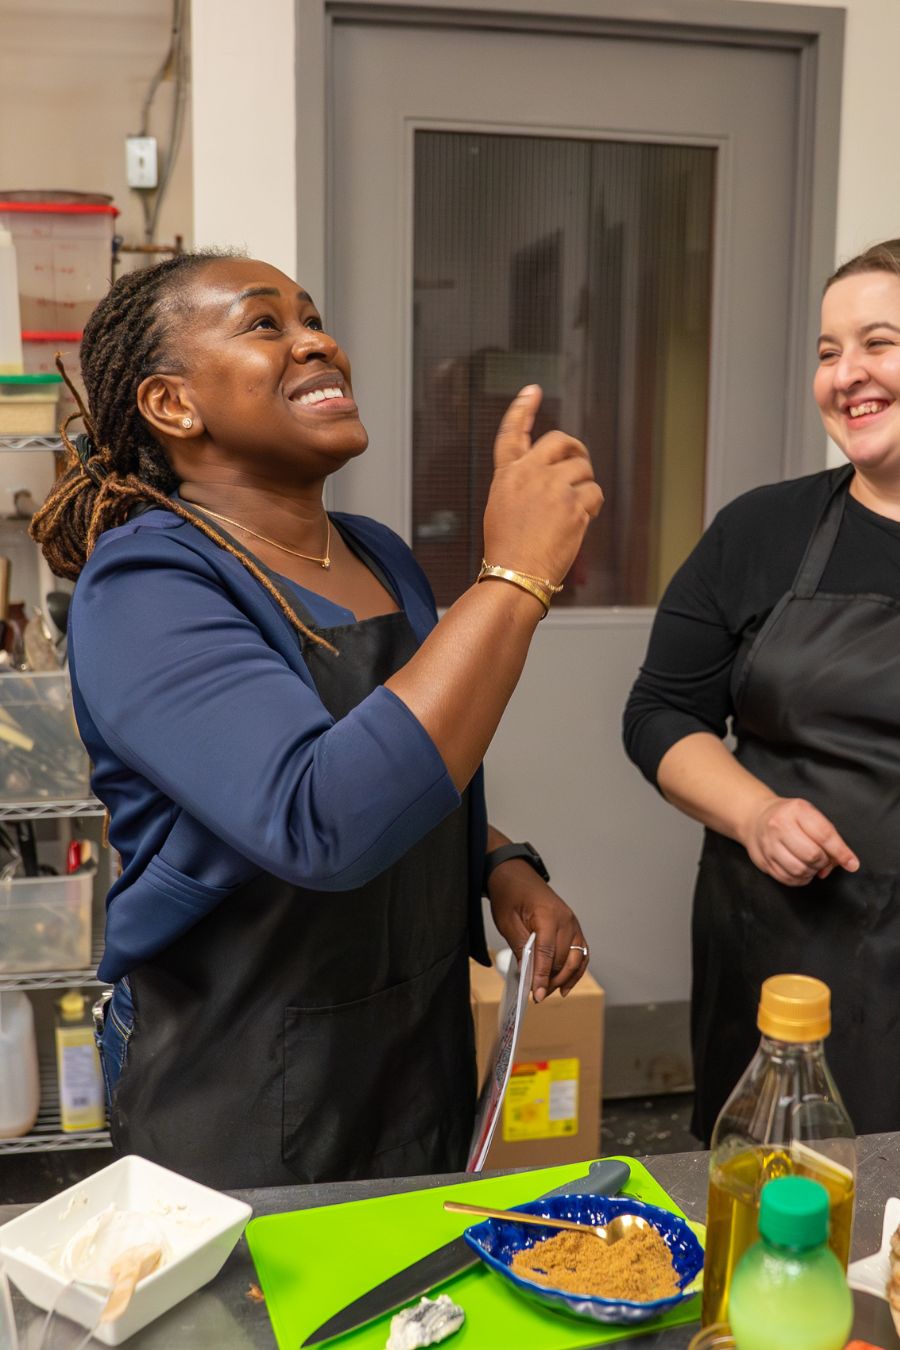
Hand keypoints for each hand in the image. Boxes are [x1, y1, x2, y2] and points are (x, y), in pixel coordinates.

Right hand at [483, 385, 603, 586]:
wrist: (514, 575)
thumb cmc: (508, 550)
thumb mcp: (502, 508)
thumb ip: (524, 485)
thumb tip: (554, 473)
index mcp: (507, 475)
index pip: (512, 433)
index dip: (522, 409)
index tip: (532, 391)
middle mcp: (529, 474)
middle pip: (560, 441)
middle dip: (575, 450)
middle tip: (580, 463)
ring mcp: (552, 488)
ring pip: (582, 469)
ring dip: (584, 487)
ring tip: (572, 511)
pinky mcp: (573, 505)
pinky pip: (594, 494)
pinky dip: (592, 507)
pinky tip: (579, 522)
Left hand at [487, 859, 589, 1002]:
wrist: (515, 874)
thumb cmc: (510, 894)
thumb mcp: (507, 922)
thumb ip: (520, 947)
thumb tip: (528, 973)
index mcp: (548, 915)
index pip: (547, 953)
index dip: (542, 976)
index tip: (536, 994)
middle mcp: (566, 919)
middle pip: (563, 958)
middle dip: (551, 980)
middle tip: (537, 995)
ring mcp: (573, 922)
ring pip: (576, 958)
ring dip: (564, 978)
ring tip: (549, 991)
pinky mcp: (574, 926)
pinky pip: (581, 952)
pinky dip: (576, 969)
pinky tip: (565, 984)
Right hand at [741, 795, 859, 885]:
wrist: (756, 817)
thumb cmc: (790, 817)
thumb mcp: (810, 815)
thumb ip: (829, 836)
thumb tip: (844, 863)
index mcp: (797, 810)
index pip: (824, 835)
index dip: (841, 852)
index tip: (852, 864)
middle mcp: (779, 825)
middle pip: (812, 855)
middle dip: (823, 861)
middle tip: (823, 859)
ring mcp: (768, 844)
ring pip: (799, 870)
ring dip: (812, 872)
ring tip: (811, 865)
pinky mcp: (763, 860)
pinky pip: (787, 879)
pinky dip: (800, 879)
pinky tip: (801, 871)